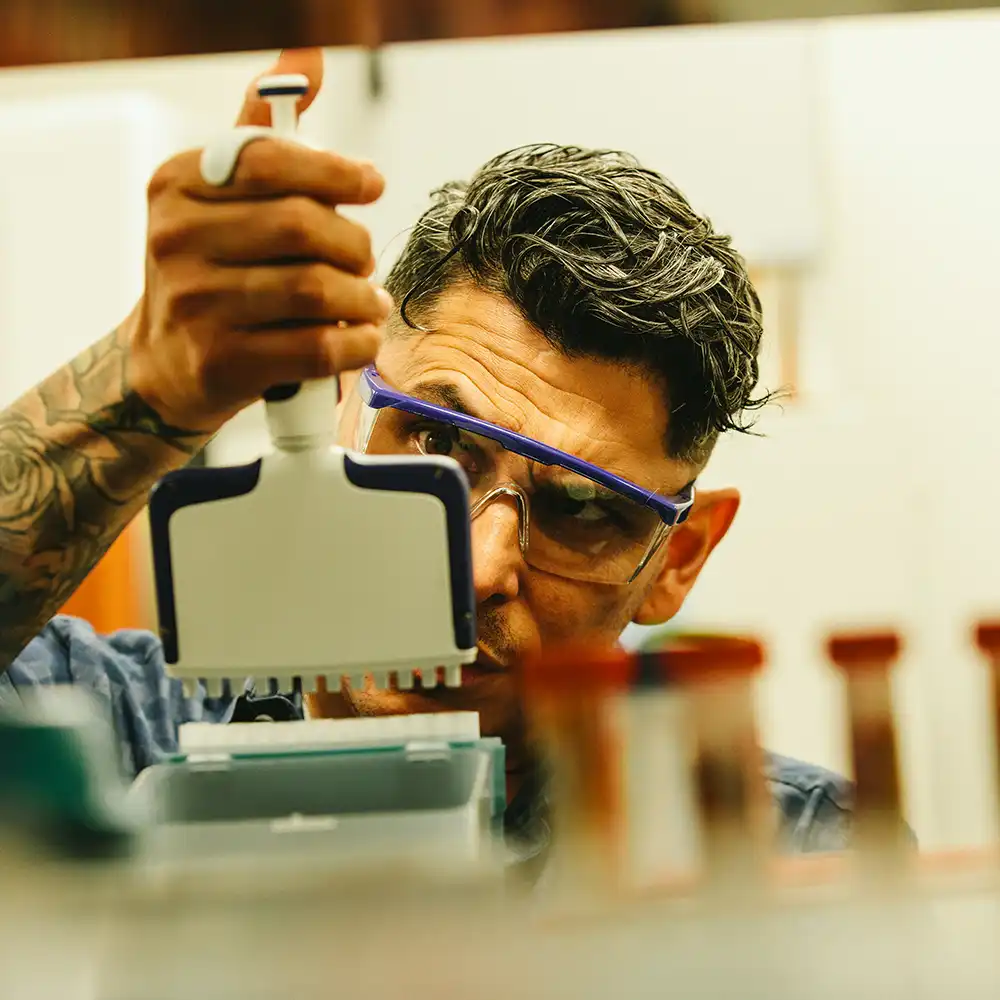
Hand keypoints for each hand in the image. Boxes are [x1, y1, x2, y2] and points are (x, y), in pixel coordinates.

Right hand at [126, 48, 389, 432]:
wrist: (166, 365)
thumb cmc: (210, 271)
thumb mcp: (217, 198)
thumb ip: (261, 135)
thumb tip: (305, 58)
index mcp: (178, 186)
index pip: (269, 160)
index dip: (334, 171)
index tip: (371, 183)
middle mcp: (177, 240)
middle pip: (302, 226)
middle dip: (355, 244)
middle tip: (365, 260)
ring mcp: (197, 306)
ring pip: (316, 289)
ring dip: (363, 299)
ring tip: (369, 303)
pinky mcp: (223, 362)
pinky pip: (316, 347)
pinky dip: (355, 344)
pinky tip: (359, 338)